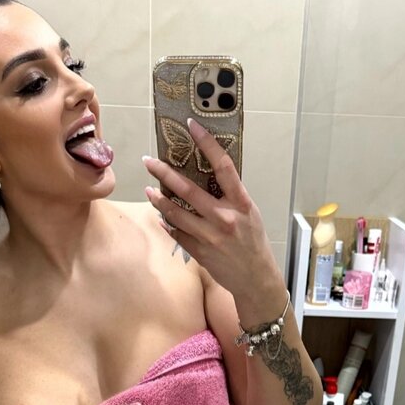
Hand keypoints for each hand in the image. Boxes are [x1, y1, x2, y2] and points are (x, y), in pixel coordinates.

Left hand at [142, 118, 280, 303]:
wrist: (256, 278)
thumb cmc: (253, 242)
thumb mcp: (249, 213)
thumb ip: (230, 196)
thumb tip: (207, 175)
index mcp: (241, 203)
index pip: (223, 166)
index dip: (207, 143)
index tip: (192, 125)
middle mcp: (225, 218)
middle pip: (188, 190)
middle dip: (164, 173)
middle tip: (149, 161)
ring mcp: (210, 236)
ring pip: (175, 213)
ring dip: (158, 200)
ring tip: (149, 190)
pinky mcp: (199, 251)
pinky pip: (176, 232)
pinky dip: (166, 222)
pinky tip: (159, 214)